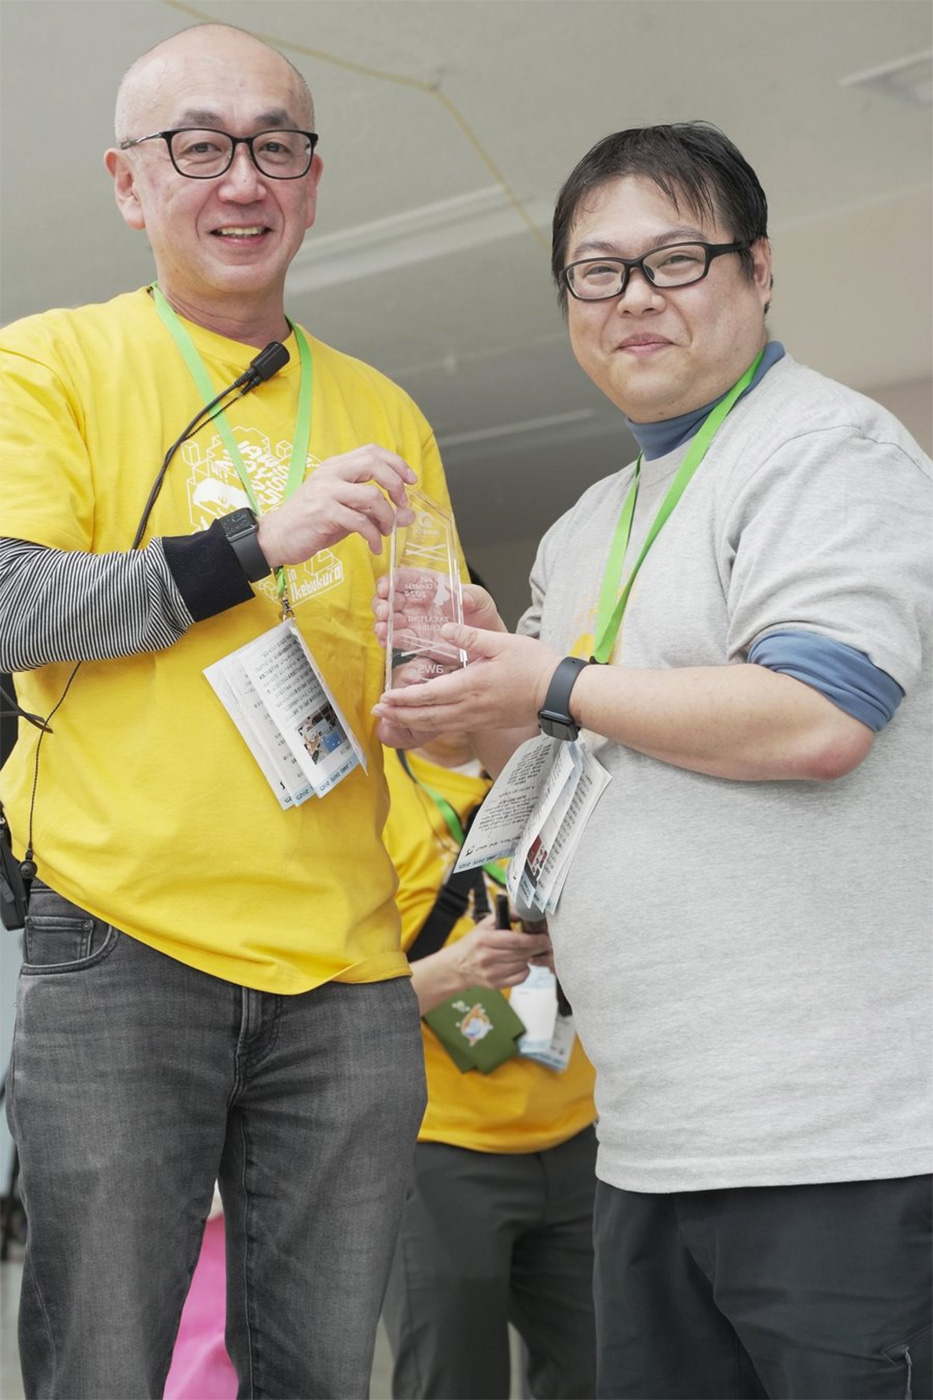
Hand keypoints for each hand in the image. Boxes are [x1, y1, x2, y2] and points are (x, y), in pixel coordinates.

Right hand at [257, 445, 415, 564]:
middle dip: (396, 485)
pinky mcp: (323, 512)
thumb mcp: (347, 512)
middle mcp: (331, 473)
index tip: (412, 481)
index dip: (397, 463)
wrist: (276, 538)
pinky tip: (375, 546)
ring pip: (371, 495)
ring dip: (387, 517)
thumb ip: (375, 510)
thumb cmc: (312, 523)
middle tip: (403, 506)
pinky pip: (360, 521)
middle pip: (374, 465)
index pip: (372, 451)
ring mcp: (326, 492)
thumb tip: (409, 515)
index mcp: (336, 467)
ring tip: (386, 532)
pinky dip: (374, 536)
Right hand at [372, 577, 507, 651]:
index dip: (390, 580)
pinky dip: (387, 640)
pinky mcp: (415, 641)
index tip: (386, 587)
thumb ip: (472, 595)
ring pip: (388, 619)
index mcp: (429, 585)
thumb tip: (462, 596)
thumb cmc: (482, 614)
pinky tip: (386, 641)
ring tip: (383, 629)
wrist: (485, 642)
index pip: (404, 578)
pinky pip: (396, 639)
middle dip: (381, 603)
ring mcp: (413, 622)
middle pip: (390, 598)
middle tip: (384, 611)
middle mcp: (417, 602)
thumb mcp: (481, 600)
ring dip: (381, 623)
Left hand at [373, 624, 559, 736]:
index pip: (428, 695)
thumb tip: (443, 629)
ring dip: (411, 723)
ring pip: (436, 725)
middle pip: (426, 716)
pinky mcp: (484, 722)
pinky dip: (430, 725)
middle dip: (399, 716)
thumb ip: (470, 637)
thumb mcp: (502, 643)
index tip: (384, 698)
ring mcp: (476, 718)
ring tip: (391, 719)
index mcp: (470, 685)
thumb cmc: (533, 665)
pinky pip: (450, 726)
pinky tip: (422, 721)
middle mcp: (469, 706)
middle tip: (377, 713)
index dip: (403, 699)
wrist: (558, 694)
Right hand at [453, 915, 551, 989]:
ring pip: (522, 965)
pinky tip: (520, 963)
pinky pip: (520, 978)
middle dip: (536, 948)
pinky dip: (524, 970)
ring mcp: (491, 973)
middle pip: (521, 953)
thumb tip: (523, 912)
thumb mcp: (484, 924)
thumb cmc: (474, 943)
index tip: (543, 937)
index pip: (514, 940)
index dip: (532, 939)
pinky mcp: (495, 984)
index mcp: (484, 939)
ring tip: (527, 952)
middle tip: (543, 943)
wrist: (458, 966)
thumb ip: (504, 915)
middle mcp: (486, 957)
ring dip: (529, 958)